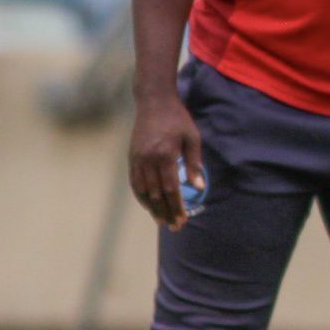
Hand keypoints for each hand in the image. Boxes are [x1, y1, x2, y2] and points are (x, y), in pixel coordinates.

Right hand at [128, 84, 201, 231]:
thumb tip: (198, 188)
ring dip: (152, 208)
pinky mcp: (131, 158)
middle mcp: (148, 160)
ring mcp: (137, 159)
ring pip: (143, 191)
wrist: (154, 102)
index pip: (171, 189)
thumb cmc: (178, 119)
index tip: (183, 219)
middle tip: (174, 227)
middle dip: (166, 212)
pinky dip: (140, 196)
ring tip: (162, 221)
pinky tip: (148, 205)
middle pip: (156, 194)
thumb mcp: (192, 138)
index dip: (177, 206)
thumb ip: (194, 164)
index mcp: (165, 155)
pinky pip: (134, 182)